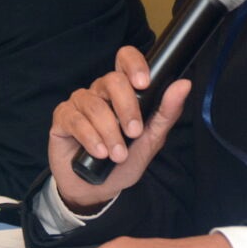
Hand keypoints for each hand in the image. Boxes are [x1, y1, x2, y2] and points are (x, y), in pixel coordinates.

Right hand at [49, 46, 189, 210]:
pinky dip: (90, 137)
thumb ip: (166, 112)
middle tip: (134, 133)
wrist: (96, 188)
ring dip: (110, 132)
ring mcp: (79, 103)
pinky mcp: (62, 118)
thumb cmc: (124, 161)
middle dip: (127, 108)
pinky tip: (99, 152)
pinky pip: (75, 120)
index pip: (125, 59)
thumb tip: (184, 84)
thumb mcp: (151, 140)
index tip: (144, 84)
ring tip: (118, 155)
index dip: (134, 65)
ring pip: (95, 105)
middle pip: (113, 81)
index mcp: (122, 90)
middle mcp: (100, 91)